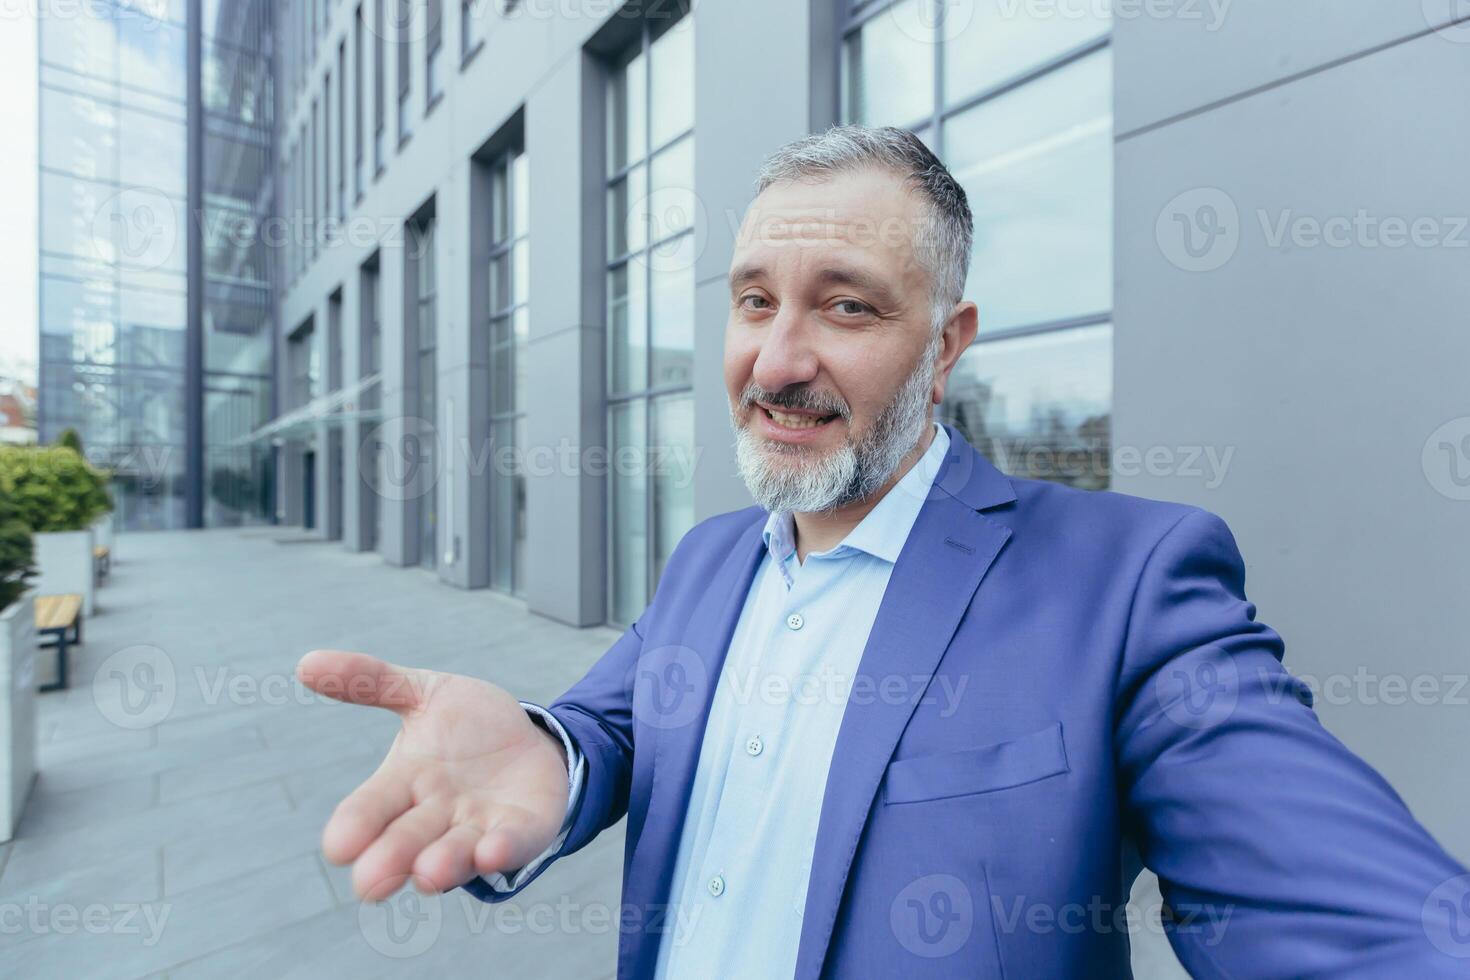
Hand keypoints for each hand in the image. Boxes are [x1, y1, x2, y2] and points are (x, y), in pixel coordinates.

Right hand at [296, 649, 570, 899]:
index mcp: (403, 783)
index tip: (338, 846)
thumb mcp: (423, 694)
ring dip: (441, 865)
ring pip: (454, 852)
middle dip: (390, 860)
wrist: (532, 740)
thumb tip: (305, 663)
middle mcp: (436, 815)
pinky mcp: (522, 830)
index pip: (370, 809)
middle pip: (406, 841)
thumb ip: (371, 681)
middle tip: (369, 883)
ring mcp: (478, 827)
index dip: (354, 827)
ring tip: (427, 873)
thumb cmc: (466, 726)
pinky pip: (511, 844)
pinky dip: (500, 850)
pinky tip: (491, 852)